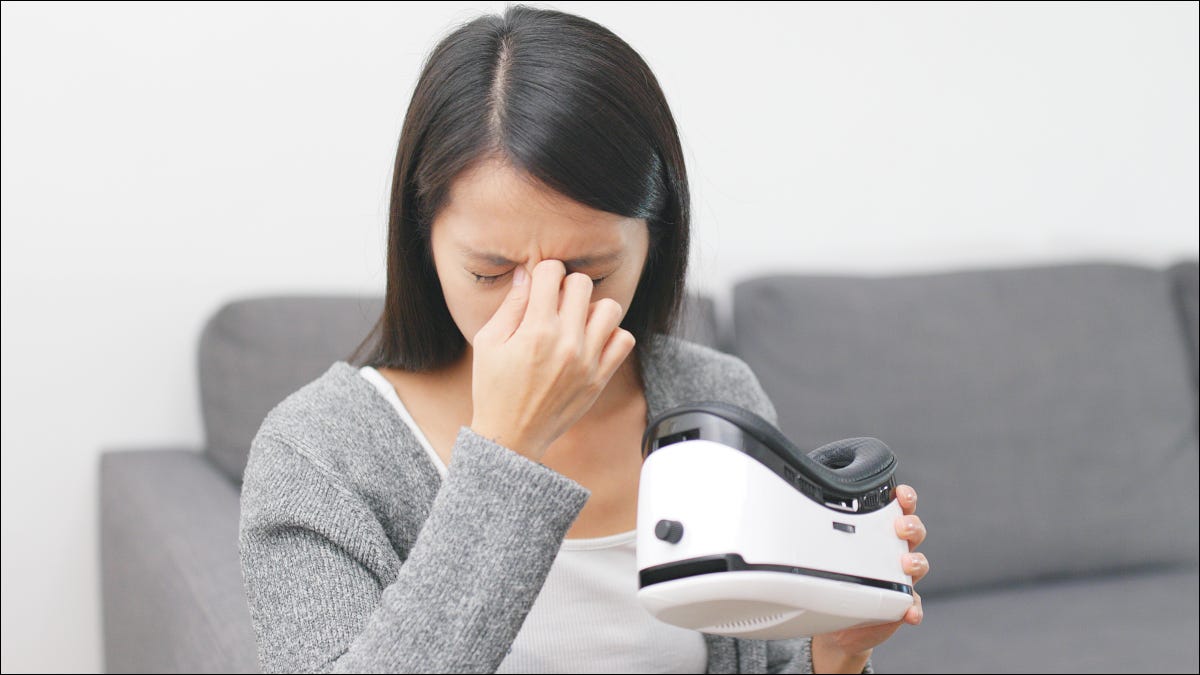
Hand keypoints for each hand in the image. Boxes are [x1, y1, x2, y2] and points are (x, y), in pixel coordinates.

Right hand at [469, 259, 635, 461]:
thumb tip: (527, 273)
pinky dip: (610, 334)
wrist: (512, 436)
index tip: (538, 288)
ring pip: (609, 308)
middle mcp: (566, 343)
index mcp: (536, 331)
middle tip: (555, 304)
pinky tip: (590, 341)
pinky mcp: (600, 378)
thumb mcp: (488, 343)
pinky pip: (624, 340)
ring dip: (591, 308)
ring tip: (575, 321)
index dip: (542, 273)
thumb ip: (511, 305)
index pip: (552, 272)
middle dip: (566, 286)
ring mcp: (587, 361)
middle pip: (582, 284)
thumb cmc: (494, 388)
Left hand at [812, 484, 927, 671]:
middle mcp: (894, 554)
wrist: (838, 620)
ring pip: (919, 564)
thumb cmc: (837, 580)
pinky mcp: (900, 605)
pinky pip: (913, 606)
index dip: (905, 500)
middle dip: (912, 526)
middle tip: (900, 527)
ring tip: (906, 563)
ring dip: (917, 562)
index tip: (902, 494)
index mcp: (879, 535)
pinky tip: (909, 610)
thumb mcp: (829, 553)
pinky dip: (914, 608)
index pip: (898, 511)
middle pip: (914, 532)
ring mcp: (900, 580)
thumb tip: (794, 518)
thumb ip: (822, 536)